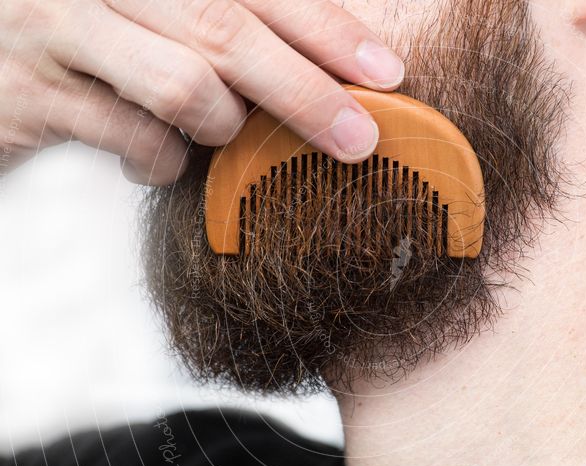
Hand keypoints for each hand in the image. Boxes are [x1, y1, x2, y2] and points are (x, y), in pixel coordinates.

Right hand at [0, 0, 404, 184]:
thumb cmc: (92, 31)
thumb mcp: (156, 9)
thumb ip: (224, 17)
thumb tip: (328, 55)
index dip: (327, 29)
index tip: (384, 72)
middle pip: (228, 32)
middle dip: (306, 92)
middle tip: (359, 138)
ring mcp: (58, 27)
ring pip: (184, 86)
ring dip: (223, 125)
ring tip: (219, 131)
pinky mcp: (31, 92)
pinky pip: (132, 139)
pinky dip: (165, 164)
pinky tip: (161, 161)